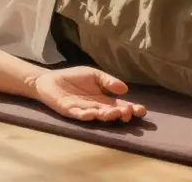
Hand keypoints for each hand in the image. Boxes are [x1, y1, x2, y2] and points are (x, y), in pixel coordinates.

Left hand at [32, 66, 147, 122]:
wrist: (50, 80)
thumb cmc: (74, 78)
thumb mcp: (95, 75)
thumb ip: (108, 81)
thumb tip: (125, 89)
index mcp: (104, 99)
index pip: (121, 105)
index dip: (131, 108)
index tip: (141, 110)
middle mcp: (96, 107)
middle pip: (112, 113)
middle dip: (121, 114)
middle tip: (128, 112)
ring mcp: (84, 111)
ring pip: (98, 116)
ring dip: (107, 115)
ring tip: (115, 112)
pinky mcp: (70, 111)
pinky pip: (80, 115)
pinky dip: (87, 115)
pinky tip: (95, 113)